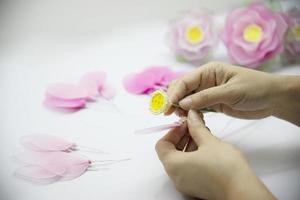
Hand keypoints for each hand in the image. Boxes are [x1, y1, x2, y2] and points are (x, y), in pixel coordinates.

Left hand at [156, 110, 274, 199]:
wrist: (243, 191)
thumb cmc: (225, 168)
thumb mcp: (209, 141)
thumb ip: (196, 127)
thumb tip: (191, 116)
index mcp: (173, 165)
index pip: (162, 145)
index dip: (173, 132)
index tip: (185, 125)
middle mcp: (176, 177)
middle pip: (170, 153)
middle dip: (182, 137)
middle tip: (194, 127)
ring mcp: (185, 184)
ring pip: (180, 161)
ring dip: (189, 146)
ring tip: (204, 136)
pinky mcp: (196, 188)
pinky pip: (188, 169)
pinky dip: (193, 157)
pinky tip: (207, 149)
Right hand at [165, 62, 280, 118]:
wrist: (273, 99)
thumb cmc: (254, 89)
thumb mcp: (230, 92)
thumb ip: (206, 97)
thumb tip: (182, 103)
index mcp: (208, 71)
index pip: (185, 81)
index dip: (174, 93)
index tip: (168, 106)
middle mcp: (205, 81)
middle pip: (182, 89)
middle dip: (174, 100)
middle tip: (170, 114)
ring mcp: (208, 93)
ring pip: (187, 100)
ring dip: (181, 108)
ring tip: (179, 118)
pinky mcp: (212, 104)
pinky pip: (196, 108)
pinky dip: (190, 114)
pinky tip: (188, 120)